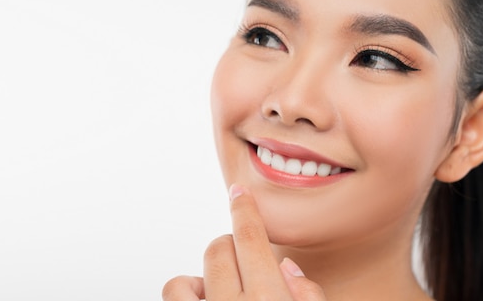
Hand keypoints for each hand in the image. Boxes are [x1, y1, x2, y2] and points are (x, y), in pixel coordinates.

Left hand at [162, 184, 325, 299]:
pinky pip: (174, 294)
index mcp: (269, 300)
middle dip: (233, 247)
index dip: (244, 208)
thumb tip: (286, 268)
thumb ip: (309, 296)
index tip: (239, 193)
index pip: (250, 236)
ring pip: (186, 278)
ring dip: (206, 275)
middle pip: (220, 249)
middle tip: (248, 265)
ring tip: (223, 288)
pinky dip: (187, 292)